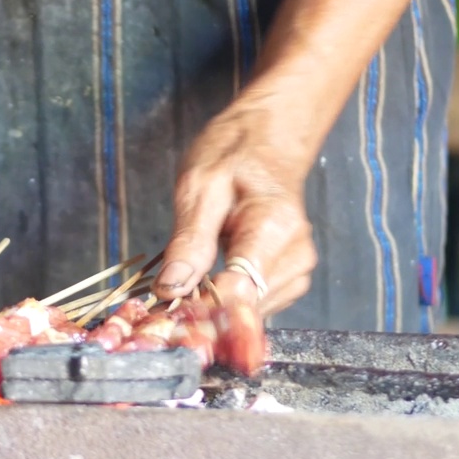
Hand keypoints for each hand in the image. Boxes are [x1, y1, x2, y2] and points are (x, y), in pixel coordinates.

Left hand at [153, 87, 318, 372]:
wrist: (271, 139)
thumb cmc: (235, 154)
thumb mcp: (198, 186)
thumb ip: (189, 240)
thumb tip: (171, 289)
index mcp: (274, 228)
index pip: (239, 292)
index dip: (200, 313)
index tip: (164, 319)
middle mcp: (295, 255)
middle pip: (246, 309)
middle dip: (203, 316)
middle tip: (162, 313)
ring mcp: (297, 269)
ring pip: (251, 315)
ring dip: (214, 315)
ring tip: (180, 302)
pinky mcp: (291, 277)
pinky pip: (256, 306)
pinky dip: (227, 307)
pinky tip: (204, 296)